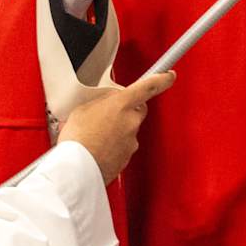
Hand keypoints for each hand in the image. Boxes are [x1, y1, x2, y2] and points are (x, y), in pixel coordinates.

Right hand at [57, 71, 174, 182]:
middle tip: (108, 113)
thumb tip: (106, 103)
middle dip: (126, 109)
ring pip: (128, 130)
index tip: (168, 76)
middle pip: (137, 110)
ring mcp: (131, 142)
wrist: (76, 169)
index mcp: (122, 104)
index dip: (162, 79)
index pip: (149, 86)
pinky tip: (97, 147)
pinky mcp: (126, 158)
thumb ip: (101, 102)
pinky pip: (123, 147)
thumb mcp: (82, 109)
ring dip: (116, 130)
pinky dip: (112, 147)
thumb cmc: (77, 140)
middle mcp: (131, 122)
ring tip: (94, 135)